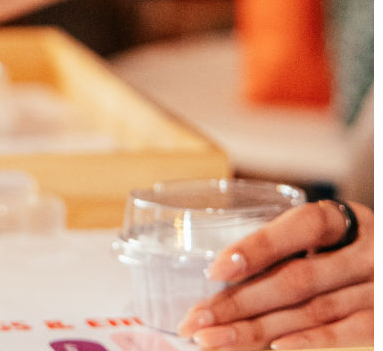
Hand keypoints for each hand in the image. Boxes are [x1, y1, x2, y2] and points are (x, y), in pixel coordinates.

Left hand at [177, 199, 372, 349]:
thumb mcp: (333, 236)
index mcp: (346, 220)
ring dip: (257, 329)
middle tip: (194, 320)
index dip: (258, 247)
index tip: (213, 271)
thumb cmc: (353, 252)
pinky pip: (348, 334)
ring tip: (212, 340)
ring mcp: (380, 289)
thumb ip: (294, 246)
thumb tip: (223, 274)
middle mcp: (367, 252)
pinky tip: (274, 347)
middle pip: (296, 278)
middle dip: (239, 302)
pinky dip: (309, 340)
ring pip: (311, 311)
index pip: (301, 226)